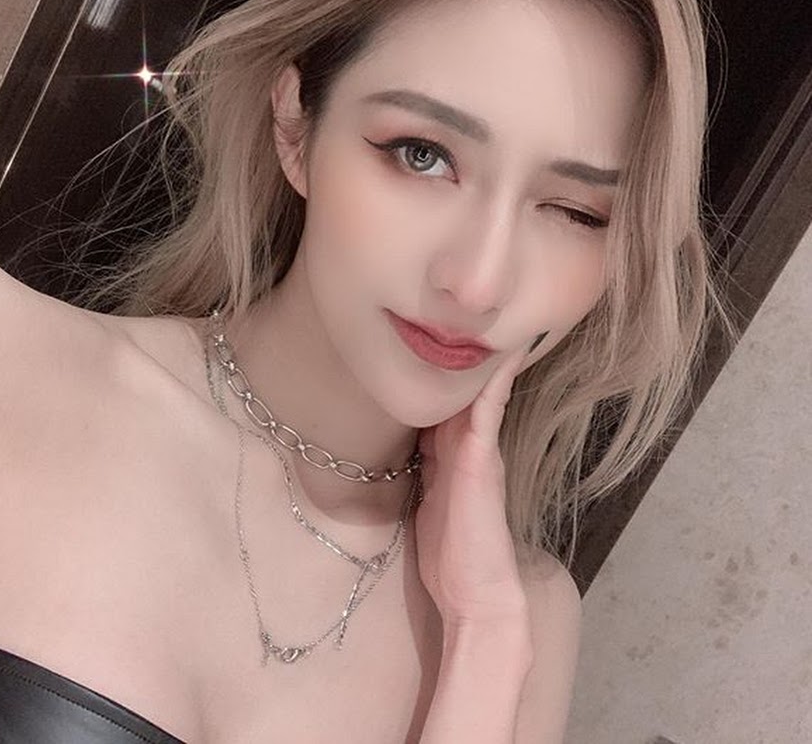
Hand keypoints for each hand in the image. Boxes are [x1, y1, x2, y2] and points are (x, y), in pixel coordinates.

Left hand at [414, 347, 531, 640]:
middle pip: (466, 389)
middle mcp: (471, 445)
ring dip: (483, 359)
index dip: (443, 371)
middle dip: (464, 355)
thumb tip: (407, 445)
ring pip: (481, 393)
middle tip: (464, 311)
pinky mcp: (482, 461)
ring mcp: (480, 451)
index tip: (436, 337)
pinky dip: (493, 383)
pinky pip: (488, 411)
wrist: (476, 594)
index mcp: (454, 453)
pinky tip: (498, 355)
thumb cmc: (451, 554)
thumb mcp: (429, 497)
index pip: (448, 401)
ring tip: (487, 318)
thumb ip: (424, 466)